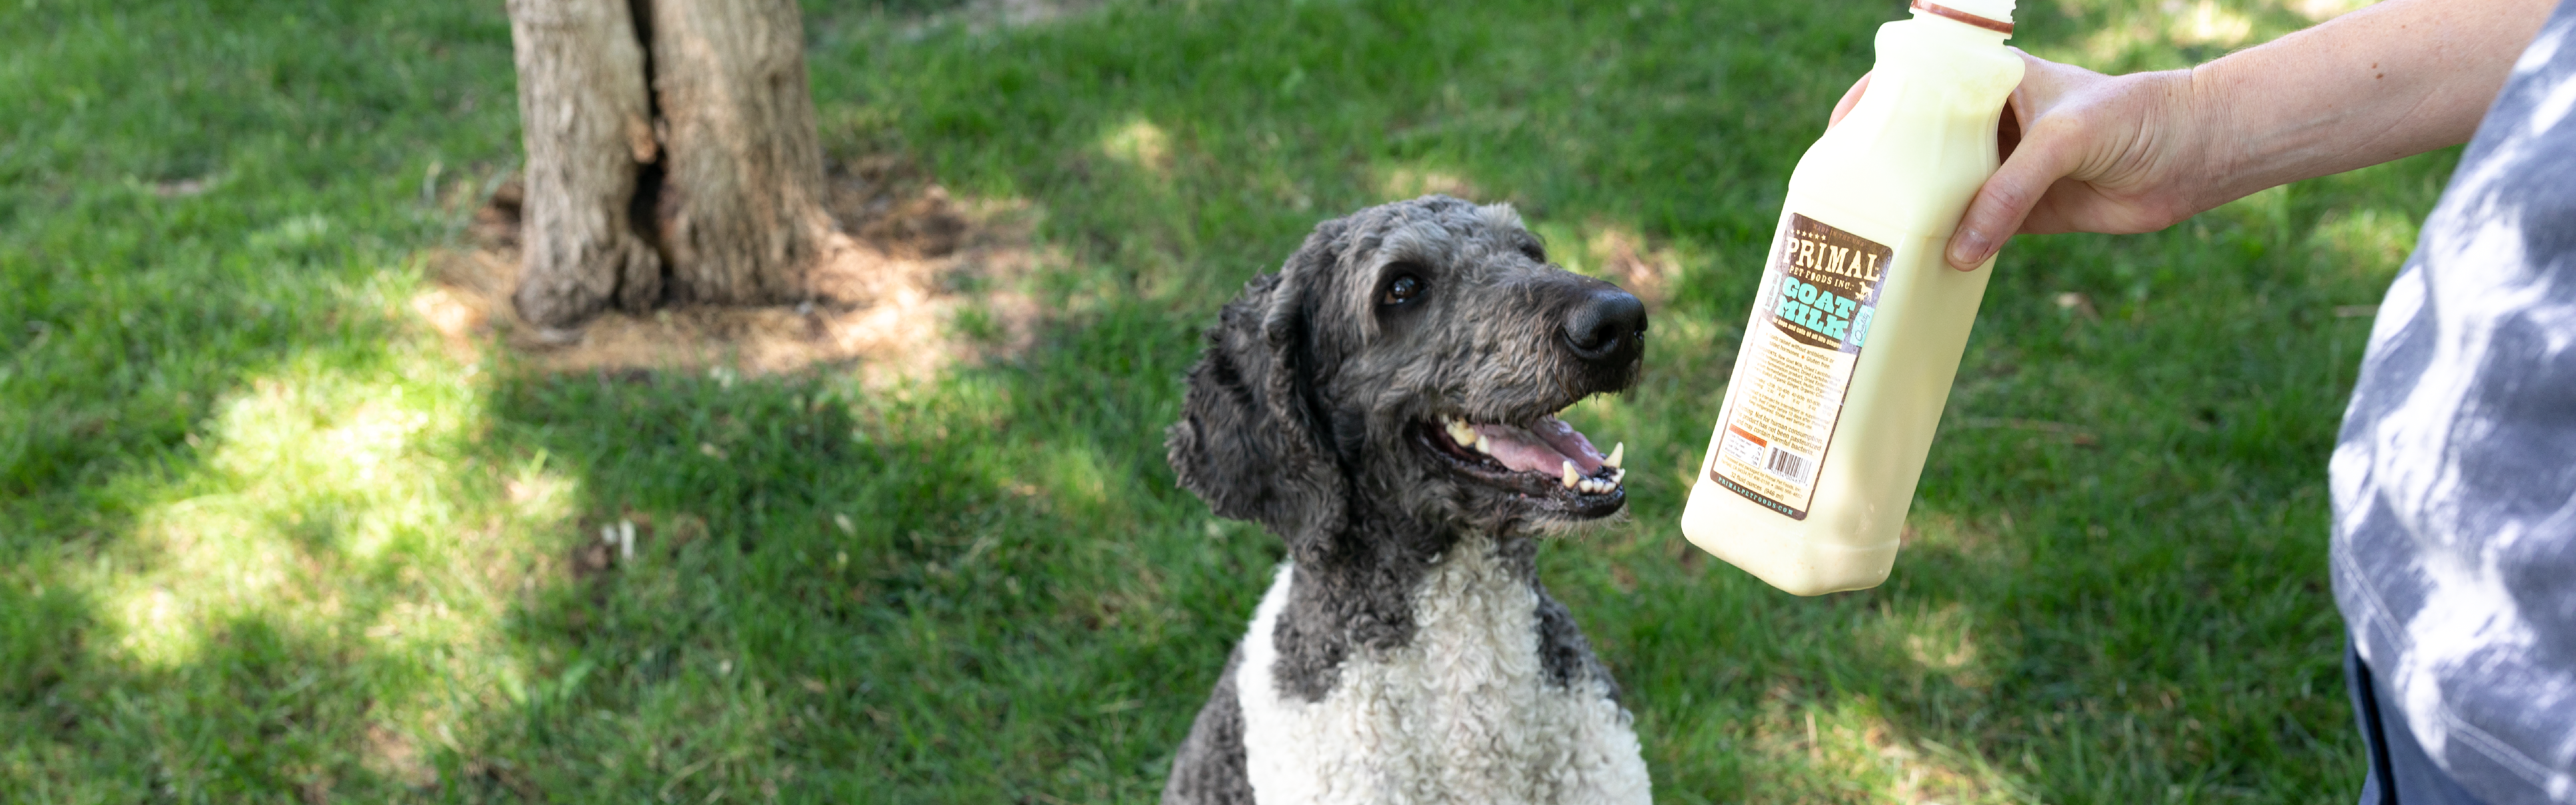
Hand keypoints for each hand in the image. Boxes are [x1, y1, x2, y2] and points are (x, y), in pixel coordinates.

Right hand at [1830, 53, 2211, 269]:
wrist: (2195, 155)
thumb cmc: (2133, 118)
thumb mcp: (2062, 141)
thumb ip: (2008, 193)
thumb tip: (1957, 254)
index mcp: (1989, 82)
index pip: (1915, 84)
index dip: (1870, 107)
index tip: (1837, 142)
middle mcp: (1988, 123)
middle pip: (1918, 146)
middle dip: (1882, 171)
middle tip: (1840, 203)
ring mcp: (2003, 169)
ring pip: (1942, 193)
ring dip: (1914, 216)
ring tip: (1872, 241)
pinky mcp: (2022, 213)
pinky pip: (1973, 232)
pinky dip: (1950, 249)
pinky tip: (1922, 266)